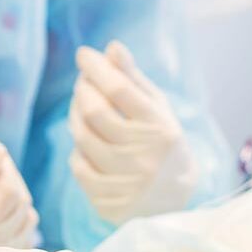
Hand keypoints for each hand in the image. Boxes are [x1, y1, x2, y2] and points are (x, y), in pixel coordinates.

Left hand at [68, 41, 197, 223]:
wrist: (175, 199)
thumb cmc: (162, 143)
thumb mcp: (156, 109)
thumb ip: (133, 79)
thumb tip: (111, 47)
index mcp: (160, 129)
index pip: (119, 90)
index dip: (96, 68)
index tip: (84, 55)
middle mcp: (145, 158)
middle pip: (94, 112)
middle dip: (83, 90)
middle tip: (83, 82)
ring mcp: (126, 183)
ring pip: (82, 139)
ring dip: (75, 117)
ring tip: (83, 108)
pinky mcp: (109, 204)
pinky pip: (78, 167)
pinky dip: (78, 149)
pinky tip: (88, 143)